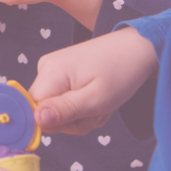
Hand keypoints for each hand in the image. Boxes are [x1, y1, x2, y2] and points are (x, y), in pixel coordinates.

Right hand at [29, 26, 158, 133]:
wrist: (136, 48)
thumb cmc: (122, 71)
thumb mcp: (97, 99)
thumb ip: (66, 110)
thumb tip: (37, 120)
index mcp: (51, 73)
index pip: (33, 110)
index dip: (54, 123)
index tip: (78, 120)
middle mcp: (45, 69)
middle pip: (45, 112)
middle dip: (73, 119)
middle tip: (97, 110)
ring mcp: (52, 70)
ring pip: (56, 109)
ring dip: (81, 114)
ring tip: (101, 102)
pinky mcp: (61, 72)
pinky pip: (63, 100)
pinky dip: (82, 105)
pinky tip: (97, 97)